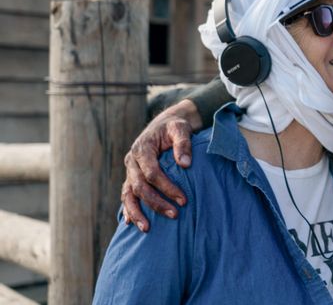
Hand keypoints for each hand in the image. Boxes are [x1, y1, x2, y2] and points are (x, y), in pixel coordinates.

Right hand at [121, 99, 200, 231]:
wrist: (165, 124)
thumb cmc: (175, 127)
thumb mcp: (181, 129)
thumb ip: (183, 144)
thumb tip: (185, 164)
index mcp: (142, 149)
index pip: (152, 173)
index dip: (167, 187)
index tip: (184, 200)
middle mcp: (132, 161)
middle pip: (140, 186)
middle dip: (156, 203)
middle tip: (175, 214)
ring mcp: (130, 170)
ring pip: (128, 194)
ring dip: (137, 212)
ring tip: (147, 228)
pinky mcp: (131, 177)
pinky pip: (126, 195)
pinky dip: (128, 208)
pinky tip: (131, 222)